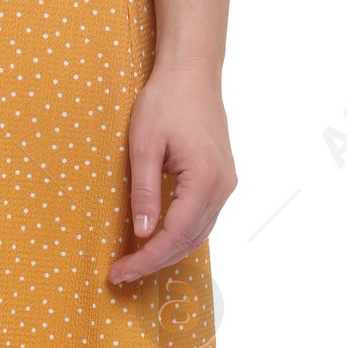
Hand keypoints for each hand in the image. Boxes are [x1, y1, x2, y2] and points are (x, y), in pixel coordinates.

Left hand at [108, 64, 236, 284]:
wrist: (192, 74)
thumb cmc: (165, 102)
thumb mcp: (144, 145)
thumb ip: (145, 191)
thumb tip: (142, 233)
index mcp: (204, 179)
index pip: (175, 234)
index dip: (147, 258)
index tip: (121, 271)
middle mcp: (222, 187)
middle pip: (190, 240)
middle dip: (155, 261)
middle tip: (122, 273)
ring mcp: (225, 184)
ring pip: (198, 233)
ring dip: (168, 252)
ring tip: (135, 263)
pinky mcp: (221, 179)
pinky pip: (202, 218)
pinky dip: (180, 235)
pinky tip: (157, 239)